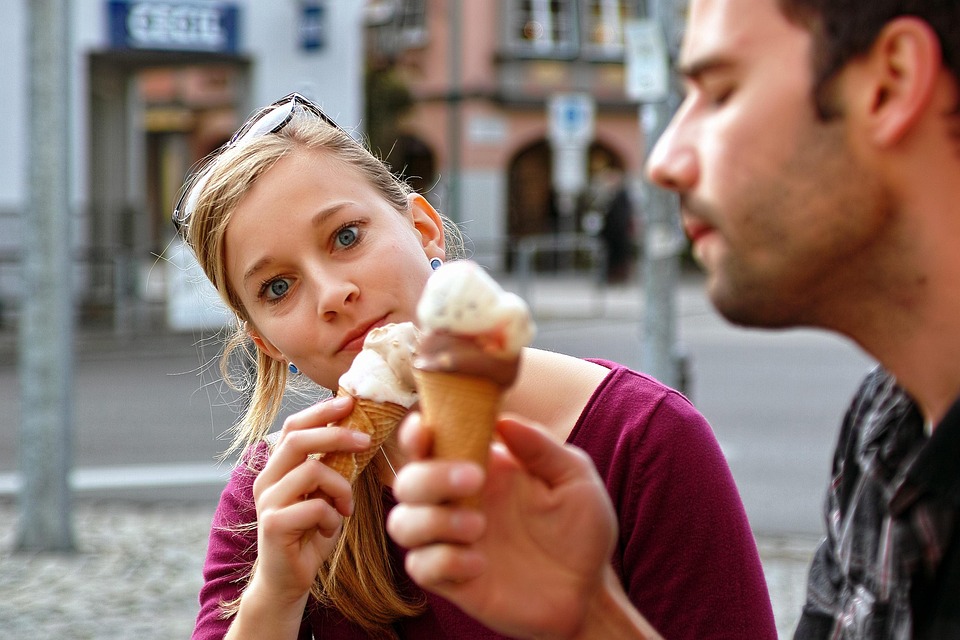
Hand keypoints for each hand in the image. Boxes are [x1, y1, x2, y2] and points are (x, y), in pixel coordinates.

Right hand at [246, 396, 370, 609]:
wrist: (289, 580)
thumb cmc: (311, 533)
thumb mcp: (325, 494)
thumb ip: (331, 468)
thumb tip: (359, 433)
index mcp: (277, 468)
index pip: (293, 426)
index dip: (320, 411)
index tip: (350, 402)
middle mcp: (266, 479)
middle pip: (297, 439)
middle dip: (336, 434)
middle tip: (366, 440)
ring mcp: (267, 501)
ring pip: (312, 471)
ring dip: (341, 487)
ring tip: (346, 507)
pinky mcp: (273, 524)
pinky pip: (315, 507)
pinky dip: (333, 517)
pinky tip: (331, 528)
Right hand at [387, 413, 619, 639]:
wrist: (590, 591)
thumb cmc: (582, 529)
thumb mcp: (575, 479)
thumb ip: (541, 447)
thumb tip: (502, 421)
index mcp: (481, 469)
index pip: (432, 445)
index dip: (416, 435)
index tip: (423, 427)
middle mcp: (457, 502)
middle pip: (407, 482)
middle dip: (430, 477)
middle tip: (475, 478)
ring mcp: (452, 542)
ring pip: (402, 524)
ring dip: (432, 520)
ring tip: (478, 526)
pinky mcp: (454, 580)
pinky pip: (420, 567)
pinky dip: (443, 561)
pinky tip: (479, 564)